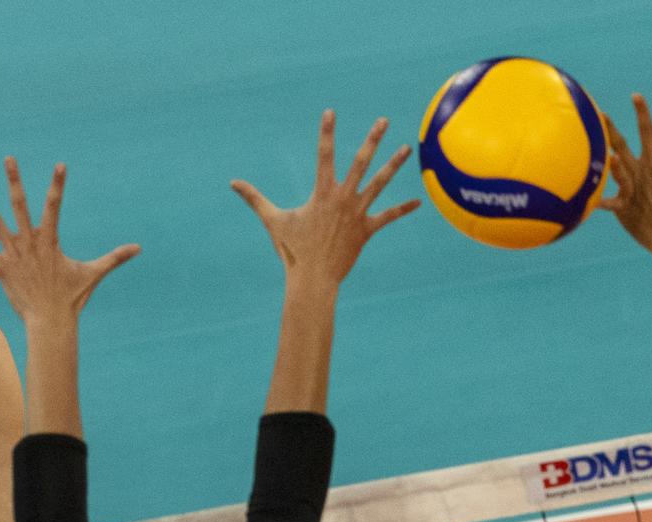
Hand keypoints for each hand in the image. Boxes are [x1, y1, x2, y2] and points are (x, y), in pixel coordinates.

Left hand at [0, 158, 139, 324]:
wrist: (50, 321)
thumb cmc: (72, 297)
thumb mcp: (94, 273)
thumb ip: (115, 258)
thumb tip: (139, 248)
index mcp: (50, 240)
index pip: (54, 205)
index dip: (57, 185)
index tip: (60, 165)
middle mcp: (30, 242)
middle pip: (20, 205)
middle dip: (14, 181)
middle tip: (9, 159)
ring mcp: (13, 253)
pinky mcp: (1, 267)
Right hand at [230, 110, 420, 287]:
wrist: (313, 279)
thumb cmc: (291, 250)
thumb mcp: (272, 220)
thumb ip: (254, 198)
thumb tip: (232, 183)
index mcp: (322, 193)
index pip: (324, 155)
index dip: (327, 133)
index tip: (330, 112)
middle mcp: (343, 198)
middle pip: (361, 162)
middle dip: (372, 140)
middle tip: (384, 120)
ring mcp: (357, 213)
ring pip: (379, 184)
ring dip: (393, 165)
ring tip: (406, 149)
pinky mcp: (366, 230)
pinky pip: (387, 217)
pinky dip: (402, 210)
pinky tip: (418, 203)